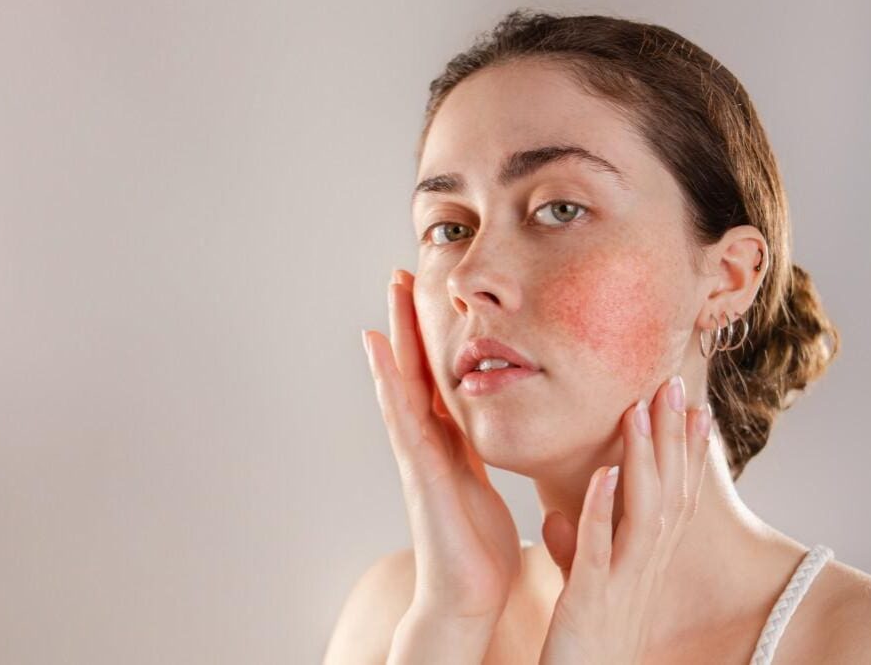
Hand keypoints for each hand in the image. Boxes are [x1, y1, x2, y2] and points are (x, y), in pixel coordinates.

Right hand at [362, 268, 523, 622]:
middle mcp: (428, 441)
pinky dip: (388, 378)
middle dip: (408, 321)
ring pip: (403, 381)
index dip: (432, 337)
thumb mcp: (485, 486)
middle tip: (401, 273)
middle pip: (415, 369)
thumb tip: (493, 429)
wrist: (467, 597)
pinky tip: (377, 346)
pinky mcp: (418, 470)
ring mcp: (417, 454)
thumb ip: (482, 455)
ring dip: (395, 335)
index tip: (429, 295)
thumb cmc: (477, 550)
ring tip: (390, 291)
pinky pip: (401, 415)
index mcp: (449, 443)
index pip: (438, 377)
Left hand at [537, 376, 712, 663]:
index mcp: (644, 562)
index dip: (686, 453)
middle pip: (668, 492)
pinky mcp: (591, 600)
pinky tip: (606, 474)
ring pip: (643, 511)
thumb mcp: (581, 587)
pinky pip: (600, 550)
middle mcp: (644, 568)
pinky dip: (603, 510)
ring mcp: (622, 583)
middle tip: (673, 385)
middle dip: (672, 438)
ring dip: (643, 459)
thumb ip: (574, 547)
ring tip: (639, 411)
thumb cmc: (581, 643)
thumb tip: (558, 514)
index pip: (674, 497)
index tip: (692, 406)